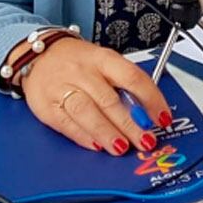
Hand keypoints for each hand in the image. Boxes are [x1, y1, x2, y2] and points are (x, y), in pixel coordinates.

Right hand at [18, 37, 174, 154]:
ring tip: (122, 147)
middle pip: (109, 100)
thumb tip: (148, 112)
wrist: (39, 54)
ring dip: (107, 132)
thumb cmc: (78, 61)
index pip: (132, 78)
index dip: (151, 99)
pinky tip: (97, 145)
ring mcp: (62, 88)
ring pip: (87, 112)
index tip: (162, 118)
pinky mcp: (46, 107)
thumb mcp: (105, 62)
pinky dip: (84, 137)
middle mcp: (83, 72)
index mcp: (103, 59)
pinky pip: (67, 124)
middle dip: (130, 124)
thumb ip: (124, 84)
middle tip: (145, 140)